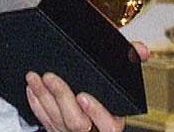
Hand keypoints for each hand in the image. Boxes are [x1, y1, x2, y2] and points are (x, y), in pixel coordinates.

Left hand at [25, 42, 149, 131]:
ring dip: (43, 97)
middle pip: (76, 123)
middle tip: (50, 77)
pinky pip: (45, 121)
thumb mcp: (122, 80)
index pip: (109, 125)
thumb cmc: (107, 95)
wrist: (91, 114)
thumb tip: (141, 50)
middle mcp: (93, 131)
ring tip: (34, 77)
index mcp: (112, 121)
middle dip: (61, 98)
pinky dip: (36, 104)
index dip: (96, 112)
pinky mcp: (57, 130)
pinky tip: (32, 88)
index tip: (83, 96)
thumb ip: (131, 62)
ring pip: (56, 121)